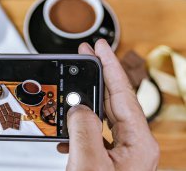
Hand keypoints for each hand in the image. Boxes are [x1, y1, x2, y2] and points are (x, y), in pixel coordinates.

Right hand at [57, 39, 158, 170]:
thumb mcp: (89, 162)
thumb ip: (83, 128)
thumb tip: (77, 108)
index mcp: (138, 143)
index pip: (123, 93)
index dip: (110, 65)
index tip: (100, 46)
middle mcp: (135, 145)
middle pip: (115, 99)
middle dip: (98, 74)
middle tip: (86, 55)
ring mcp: (124, 152)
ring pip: (104, 115)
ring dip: (86, 100)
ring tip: (73, 87)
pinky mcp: (110, 159)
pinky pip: (95, 133)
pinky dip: (79, 126)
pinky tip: (67, 128)